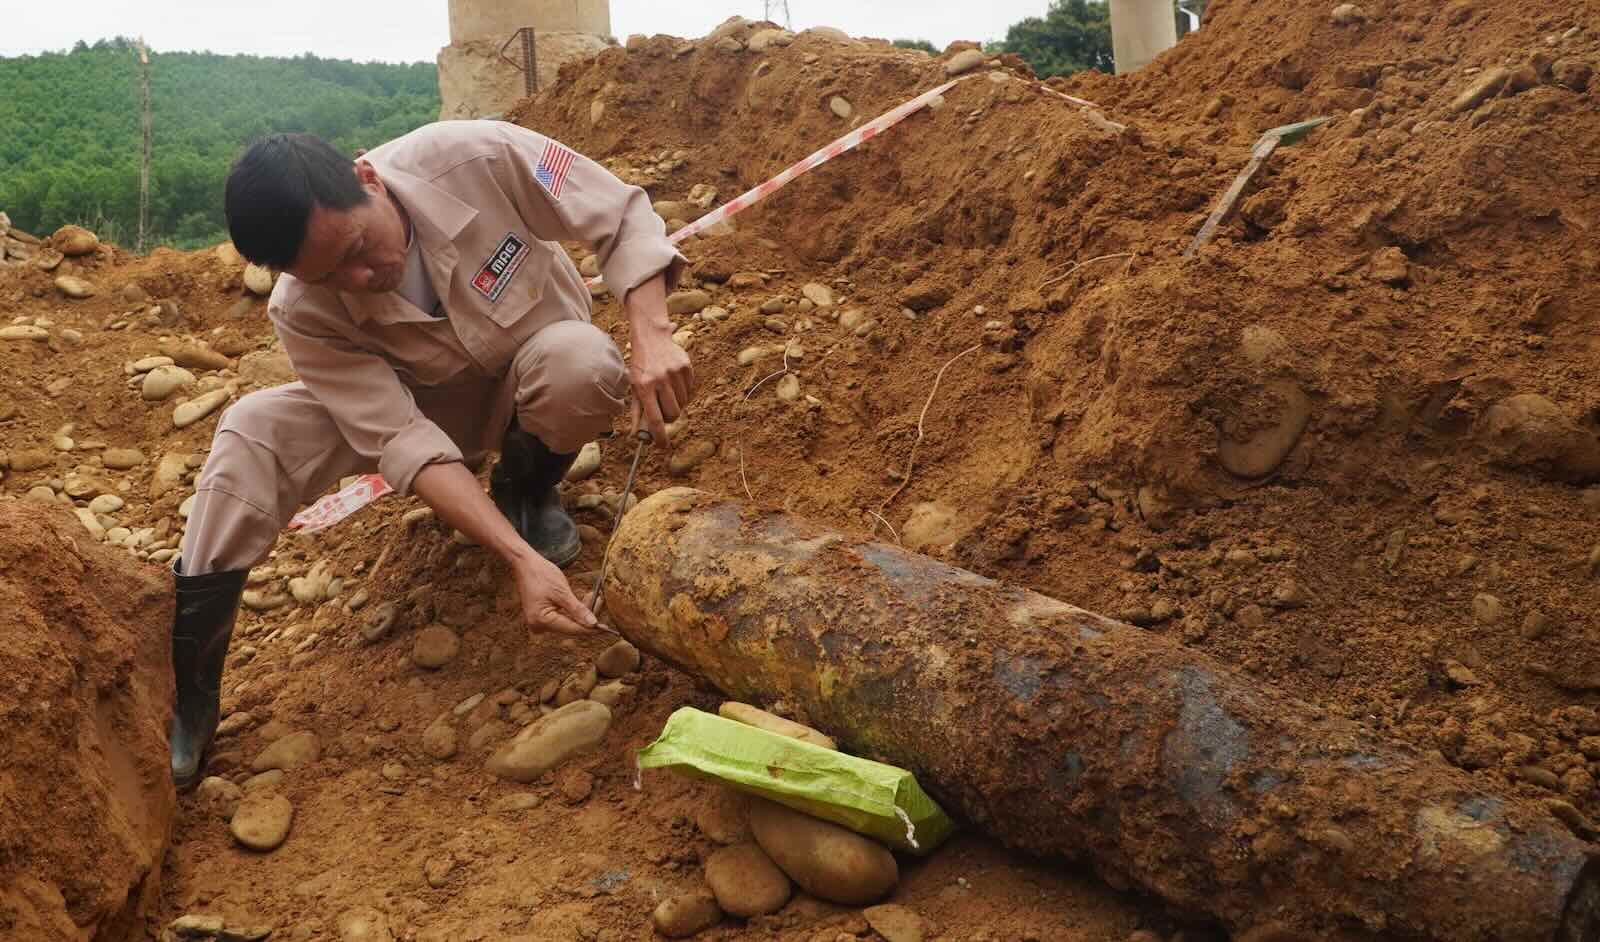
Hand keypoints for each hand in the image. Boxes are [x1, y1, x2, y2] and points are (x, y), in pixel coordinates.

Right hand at [512, 551, 600, 635]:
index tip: (607, 627)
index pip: (572, 629)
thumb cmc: (542, 575)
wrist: (526, 564)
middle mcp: (539, 626)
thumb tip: (593, 624)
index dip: (591, 628)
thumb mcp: (562, 592)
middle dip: (587, 616)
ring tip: (594, 596)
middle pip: (571, 626)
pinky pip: (563, 617)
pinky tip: (585, 598)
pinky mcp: (542, 617)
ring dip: (582, 611)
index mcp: (541, 621)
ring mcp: (540, 622)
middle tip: (600, 600)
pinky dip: (574, 610)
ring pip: (569, 622)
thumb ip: (578, 610)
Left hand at [629, 322, 693, 444]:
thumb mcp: (634, 386)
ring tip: (667, 391)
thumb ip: (637, 411)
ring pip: (683, 403)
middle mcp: (660, 380)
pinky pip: (689, 391)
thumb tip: (637, 435)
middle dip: (670, 417)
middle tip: (664, 411)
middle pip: (673, 414)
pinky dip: (683, 392)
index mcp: (644, 386)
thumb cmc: (640, 366)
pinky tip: (674, 382)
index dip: (659, 436)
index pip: (654, 418)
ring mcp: (675, 373)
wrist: (652, 337)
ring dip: (676, 404)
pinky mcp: (686, 367)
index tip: (662, 447)